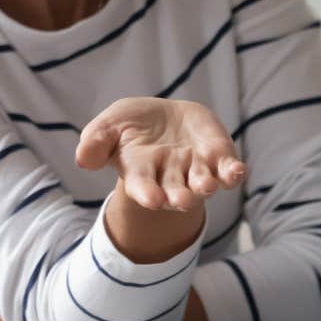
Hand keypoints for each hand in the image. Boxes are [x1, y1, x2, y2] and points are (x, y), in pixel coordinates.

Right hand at [76, 98, 246, 211]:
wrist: (165, 118)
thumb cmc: (132, 125)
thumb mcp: (110, 125)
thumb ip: (96, 141)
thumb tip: (83, 158)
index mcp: (141, 172)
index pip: (143, 187)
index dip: (147, 194)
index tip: (153, 201)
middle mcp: (171, 176)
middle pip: (175, 191)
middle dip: (179, 197)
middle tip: (182, 201)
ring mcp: (196, 169)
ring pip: (202, 183)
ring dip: (205, 186)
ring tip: (206, 186)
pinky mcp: (218, 158)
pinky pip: (228, 171)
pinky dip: (233, 173)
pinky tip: (237, 171)